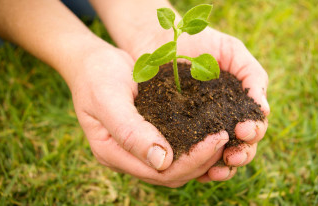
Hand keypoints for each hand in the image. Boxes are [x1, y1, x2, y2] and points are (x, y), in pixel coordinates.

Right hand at [70, 46, 231, 186]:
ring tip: (223, 136)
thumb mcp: (108, 99)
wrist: (92, 62)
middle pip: (172, 174)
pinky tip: (210, 131)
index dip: (192, 161)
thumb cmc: (96, 76)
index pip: (160, 172)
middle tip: (225, 136)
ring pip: (176, 166)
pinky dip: (194, 144)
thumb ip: (130, 132)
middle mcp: (127, 157)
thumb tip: (162, 162)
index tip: (217, 139)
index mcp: (113, 153)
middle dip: (202, 160)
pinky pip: (175, 148)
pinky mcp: (148, 135)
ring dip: (201, 156)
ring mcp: (138, 148)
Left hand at [179, 28, 269, 181]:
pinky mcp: (179, 134)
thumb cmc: (199, 41)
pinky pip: (191, 155)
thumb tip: (264, 110)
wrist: (161, 39)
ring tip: (216, 171)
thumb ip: (252, 75)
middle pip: (241, 147)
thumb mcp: (231, 51)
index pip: (254, 126)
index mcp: (239, 104)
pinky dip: (197, 167)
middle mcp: (223, 120)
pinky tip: (196, 171)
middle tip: (232, 155)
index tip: (244, 129)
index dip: (253, 132)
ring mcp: (201, 129)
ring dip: (222, 168)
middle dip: (240, 154)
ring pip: (218, 157)